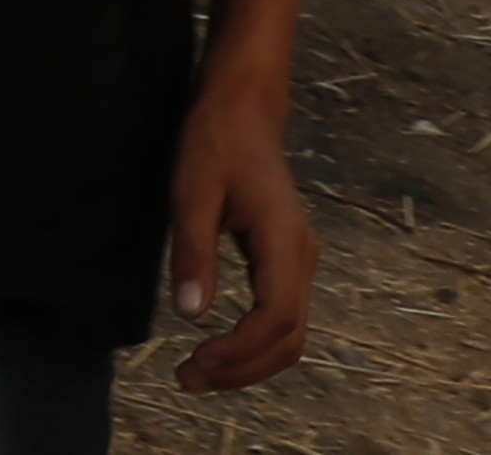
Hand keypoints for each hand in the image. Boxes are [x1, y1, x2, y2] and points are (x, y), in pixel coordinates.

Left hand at [167, 86, 313, 391]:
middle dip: (242, 369)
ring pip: (291, 333)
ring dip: (249, 362)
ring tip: (199, 374)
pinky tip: (219, 348)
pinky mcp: (287, 260)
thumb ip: (193, 253)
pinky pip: (281, 315)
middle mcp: (303, 257)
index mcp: (284, 242)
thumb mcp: (191, 193)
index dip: (238, 351)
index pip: (275, 318)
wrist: (244, 110)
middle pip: (289, 338)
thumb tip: (189, 315)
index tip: (193, 361)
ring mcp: (300, 260)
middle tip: (187, 380)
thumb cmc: (214, 143)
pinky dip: (255, 342)